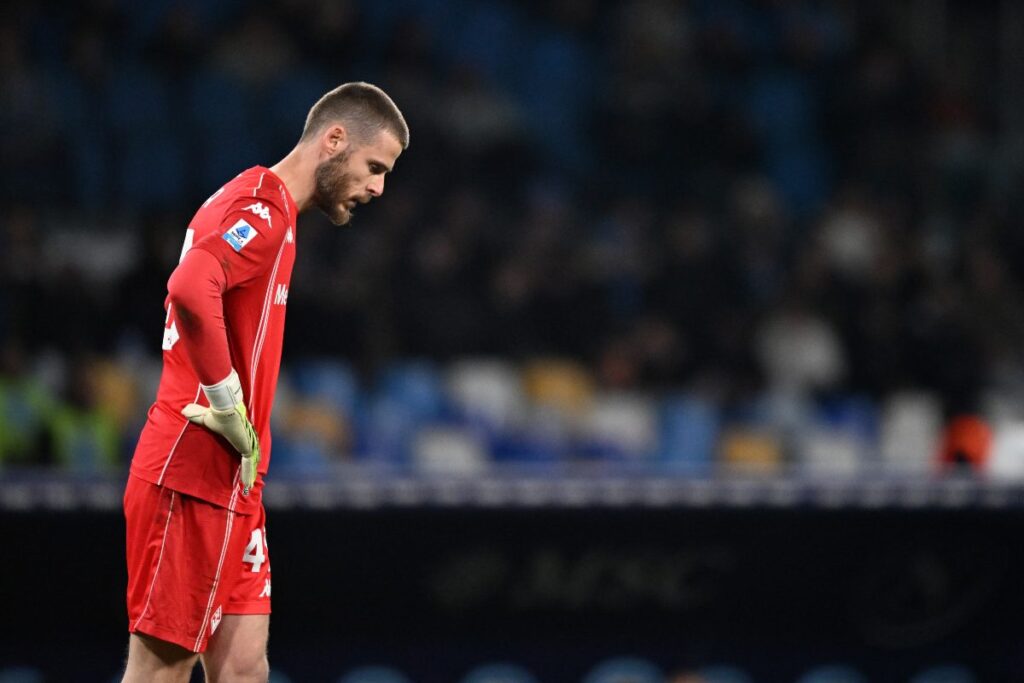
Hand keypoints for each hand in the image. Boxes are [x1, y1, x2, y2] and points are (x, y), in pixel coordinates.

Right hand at [182, 370, 260, 494]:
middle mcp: (243, 440)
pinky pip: (247, 464)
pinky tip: (247, 485)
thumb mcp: (204, 418)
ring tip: (248, 485)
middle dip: (248, 467)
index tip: (239, 463)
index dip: (240, 455)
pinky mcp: (247, 448)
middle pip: (247, 456)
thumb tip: (183, 410)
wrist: (223, 412)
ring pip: (249, 462)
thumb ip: (195, 415)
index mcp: (236, 435)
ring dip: (248, 474)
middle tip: (247, 479)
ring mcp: (247, 444)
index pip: (240, 447)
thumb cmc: (215, 415)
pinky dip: (247, 474)